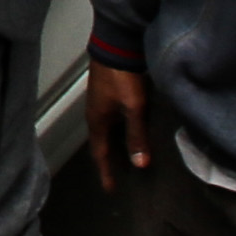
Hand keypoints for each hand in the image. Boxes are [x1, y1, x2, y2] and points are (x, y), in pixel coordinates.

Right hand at [86, 59, 152, 188]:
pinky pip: (112, 121)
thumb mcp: (133, 108)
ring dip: (114, 145)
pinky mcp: (109, 93)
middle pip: (102, 143)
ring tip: (124, 158)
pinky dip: (119, 132)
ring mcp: (101, 102)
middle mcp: (96, 114)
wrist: (117, 45)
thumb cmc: (123, 78)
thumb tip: (140, 164)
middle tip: (117, 177)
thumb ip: (136, 135)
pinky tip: (129, 132)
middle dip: (109, 160)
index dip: (106, 172)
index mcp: (97, 121)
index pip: (100, 153)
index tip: (110, 189)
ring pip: (107, 131)